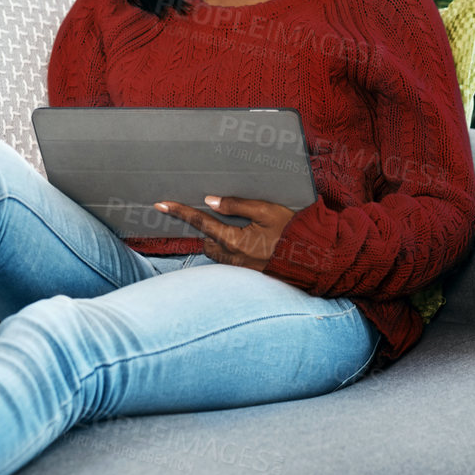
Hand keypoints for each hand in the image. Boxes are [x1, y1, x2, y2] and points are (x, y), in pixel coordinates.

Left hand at [152, 196, 296, 271]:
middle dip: (209, 231)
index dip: (179, 211)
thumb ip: (236, 205)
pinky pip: (232, 261)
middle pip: (207, 242)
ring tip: (240, 230)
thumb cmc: (291, 232)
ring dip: (221, 242)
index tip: (161, 204)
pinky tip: (251, 242)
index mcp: (234, 240)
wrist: (314, 259)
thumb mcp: (266, 211)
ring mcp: (240, 268)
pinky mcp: (250, 273)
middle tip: (222, 217)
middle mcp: (232, 257)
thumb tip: (211, 201)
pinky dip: (233, 250)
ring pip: (218, 253)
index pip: (200, 223)